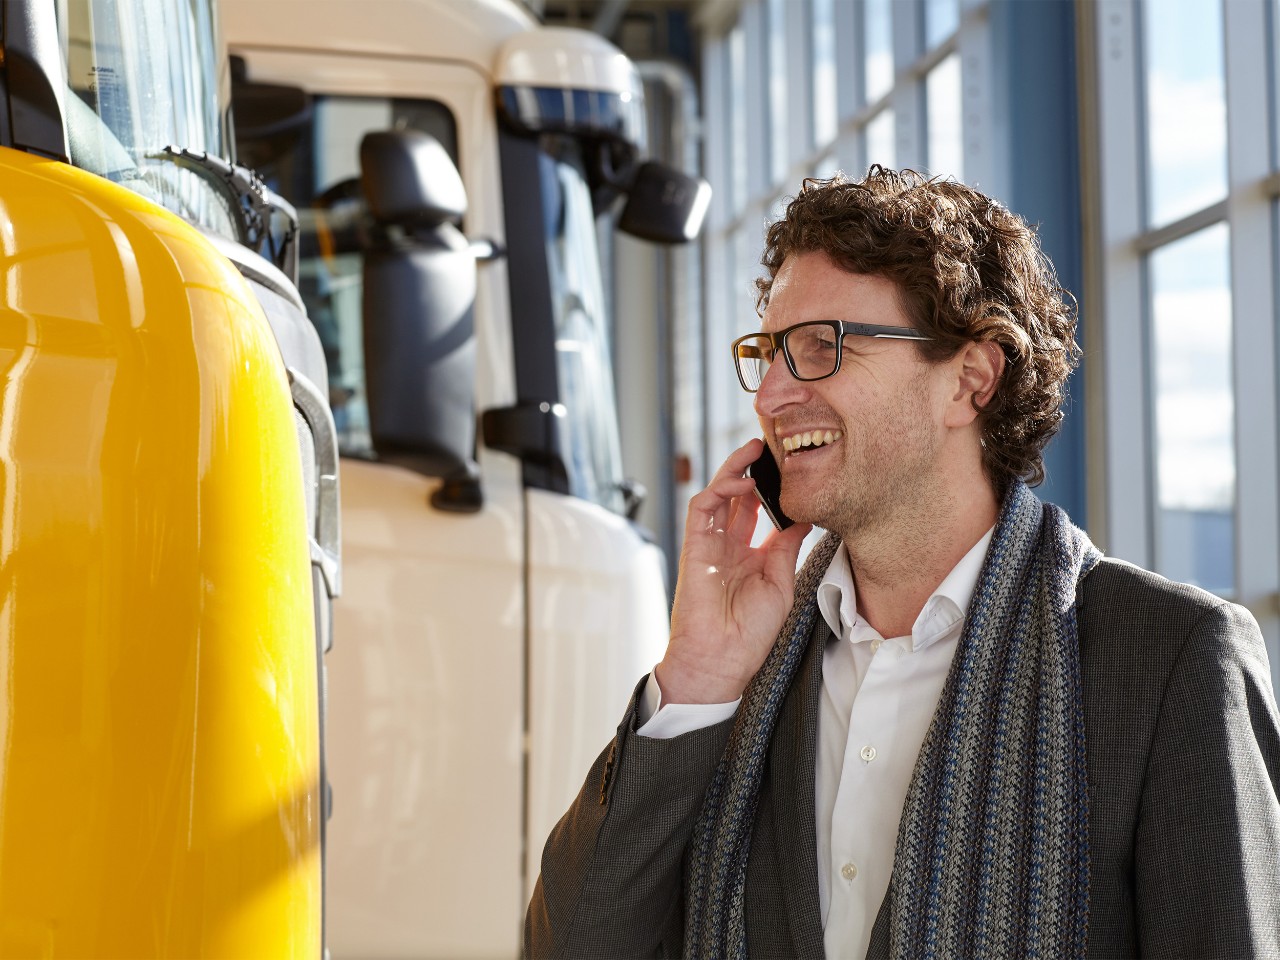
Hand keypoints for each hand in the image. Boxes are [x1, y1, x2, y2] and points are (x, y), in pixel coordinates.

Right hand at [657, 438, 812, 704]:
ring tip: (756, 450)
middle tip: (772, 446)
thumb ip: (787, 545)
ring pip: (718, 493)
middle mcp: (727, 544)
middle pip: (737, 495)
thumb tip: (804, 514)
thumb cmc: (749, 632)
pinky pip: (702, 507)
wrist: (722, 660)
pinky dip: (720, 488)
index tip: (790, 468)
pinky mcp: (694, 545)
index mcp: (748, 554)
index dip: (771, 486)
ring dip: (735, 469)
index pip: (757, 509)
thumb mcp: (780, 582)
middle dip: (753, 468)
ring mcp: (709, 543)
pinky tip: (741, 480)